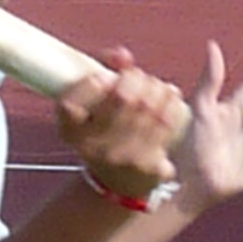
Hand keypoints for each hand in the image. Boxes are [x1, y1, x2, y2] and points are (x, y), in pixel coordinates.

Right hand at [56, 48, 184, 199]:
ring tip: (157, 85)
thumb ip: (102, 74)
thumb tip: (123, 55)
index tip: (104, 77)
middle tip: (140, 77)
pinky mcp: (150, 166)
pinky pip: (167, 124)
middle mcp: (94, 148)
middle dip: (137, 78)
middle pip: (123, 98)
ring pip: (150, 108)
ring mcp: (123, 159)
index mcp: (72, 134)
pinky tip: (170, 97)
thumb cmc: (104, 135)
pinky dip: (172, 103)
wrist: (117, 186)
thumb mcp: (90, 110)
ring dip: (158, 87)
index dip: (91, 83)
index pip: (71, 105)